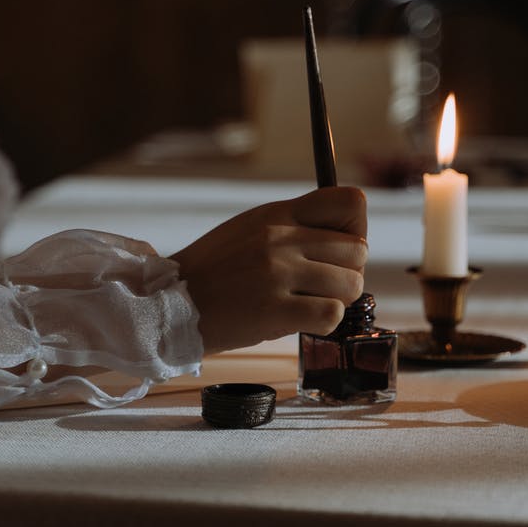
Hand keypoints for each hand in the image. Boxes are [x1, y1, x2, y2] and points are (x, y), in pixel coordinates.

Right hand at [170, 187, 367, 353]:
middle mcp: (281, 238)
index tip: (339, 249)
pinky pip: (332, 315)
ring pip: (351, 284)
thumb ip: (292, 226)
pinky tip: (300, 321)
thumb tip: (342, 236)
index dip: (355, 229)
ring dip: (336, 300)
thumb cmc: (213, 271)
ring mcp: (278, 273)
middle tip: (320, 286)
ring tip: (307, 303)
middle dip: (347, 273)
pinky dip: (323, 323)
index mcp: (277, 214)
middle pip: (358, 250)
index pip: (349, 203)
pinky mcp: (275, 310)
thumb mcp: (250, 229)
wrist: (169, 303)